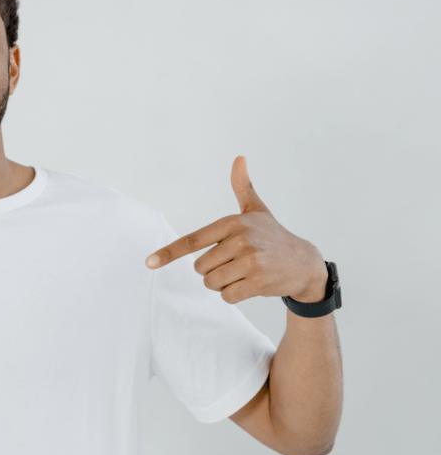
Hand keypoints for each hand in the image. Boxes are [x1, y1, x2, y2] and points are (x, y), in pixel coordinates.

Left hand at [144, 156, 327, 304]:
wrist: (305, 263)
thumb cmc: (273, 236)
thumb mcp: (257, 210)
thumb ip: (243, 187)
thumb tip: (239, 157)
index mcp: (233, 223)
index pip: (192, 241)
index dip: (168, 252)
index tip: (149, 262)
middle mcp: (240, 240)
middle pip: (200, 268)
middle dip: (212, 271)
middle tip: (236, 263)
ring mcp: (250, 261)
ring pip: (211, 283)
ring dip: (222, 284)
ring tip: (243, 273)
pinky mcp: (258, 282)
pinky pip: (227, 296)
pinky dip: (233, 295)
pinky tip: (251, 285)